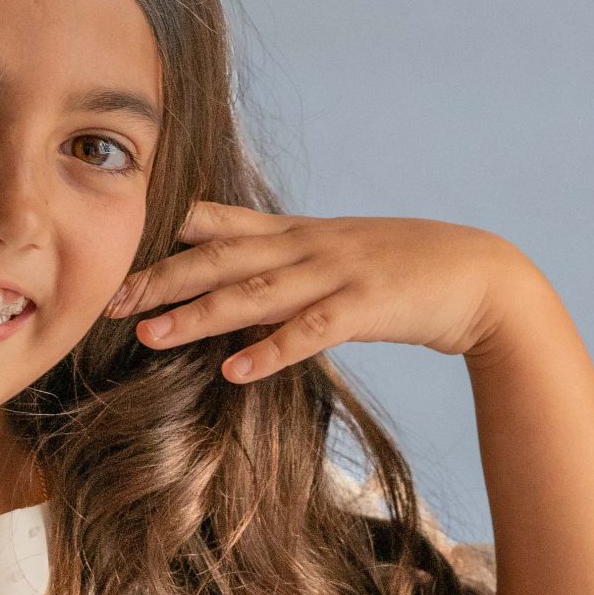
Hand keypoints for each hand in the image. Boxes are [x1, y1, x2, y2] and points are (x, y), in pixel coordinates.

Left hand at [104, 201, 525, 381]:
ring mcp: (338, 273)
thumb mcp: (340, 253)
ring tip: (152, 335)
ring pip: (256, 292)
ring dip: (202, 315)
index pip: (222, 223)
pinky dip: (272, 351)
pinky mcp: (367, 307)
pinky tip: (237, 371)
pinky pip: (311, 331)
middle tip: (110, 299)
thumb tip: (238, 276)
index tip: (118, 252)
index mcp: (301, 232)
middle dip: (163, 277)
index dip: (167, 236)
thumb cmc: (408, 270)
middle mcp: (310, 246)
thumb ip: (288, 261)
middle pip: (223, 257)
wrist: (482, 276)